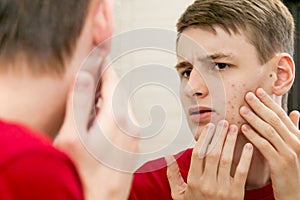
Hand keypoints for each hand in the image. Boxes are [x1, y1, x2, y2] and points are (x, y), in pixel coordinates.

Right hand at [54, 53, 138, 199]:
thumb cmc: (84, 174)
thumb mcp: (73, 136)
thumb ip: (79, 103)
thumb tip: (85, 74)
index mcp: (117, 116)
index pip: (112, 78)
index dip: (103, 64)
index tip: (99, 52)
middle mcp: (131, 122)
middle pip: (117, 90)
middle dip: (104, 81)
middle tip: (90, 77)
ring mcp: (134, 133)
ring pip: (121, 104)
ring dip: (107, 97)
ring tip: (91, 102)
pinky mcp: (133, 142)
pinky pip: (124, 117)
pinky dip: (112, 111)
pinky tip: (100, 122)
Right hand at [166, 121, 252, 199]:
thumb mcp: (179, 193)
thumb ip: (173, 175)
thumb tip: (167, 156)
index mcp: (193, 181)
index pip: (197, 154)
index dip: (204, 138)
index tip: (209, 127)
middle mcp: (207, 184)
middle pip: (212, 154)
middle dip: (219, 136)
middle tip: (224, 122)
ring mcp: (222, 190)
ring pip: (226, 160)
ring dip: (230, 142)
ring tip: (234, 129)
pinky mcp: (236, 194)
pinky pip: (241, 172)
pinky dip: (245, 158)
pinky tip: (248, 146)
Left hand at [240, 88, 299, 199]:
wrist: (295, 193)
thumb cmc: (290, 170)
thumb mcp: (293, 147)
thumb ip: (292, 130)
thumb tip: (294, 112)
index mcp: (297, 137)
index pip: (282, 115)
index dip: (269, 102)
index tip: (258, 91)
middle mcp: (295, 142)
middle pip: (275, 119)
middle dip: (260, 106)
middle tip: (247, 95)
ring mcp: (288, 153)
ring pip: (269, 130)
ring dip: (254, 118)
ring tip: (242, 110)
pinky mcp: (280, 164)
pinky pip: (264, 146)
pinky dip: (253, 135)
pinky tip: (243, 128)